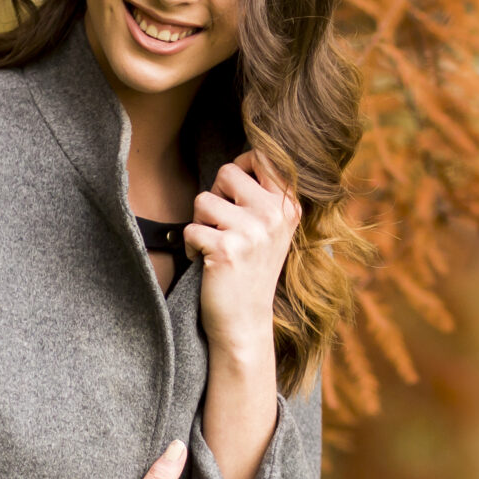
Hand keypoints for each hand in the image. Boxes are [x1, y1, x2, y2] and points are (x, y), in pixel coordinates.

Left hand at [183, 156, 297, 375]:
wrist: (245, 322)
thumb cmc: (250, 272)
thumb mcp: (271, 230)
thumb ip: (264, 195)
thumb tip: (244, 158)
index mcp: (289, 207)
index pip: (263, 157)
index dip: (239, 169)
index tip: (235, 196)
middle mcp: (275, 215)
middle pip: (227, 172)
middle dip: (215, 195)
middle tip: (222, 225)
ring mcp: (253, 232)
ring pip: (203, 200)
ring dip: (200, 223)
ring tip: (215, 246)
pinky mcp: (227, 249)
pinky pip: (190, 228)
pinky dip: (190, 246)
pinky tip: (205, 262)